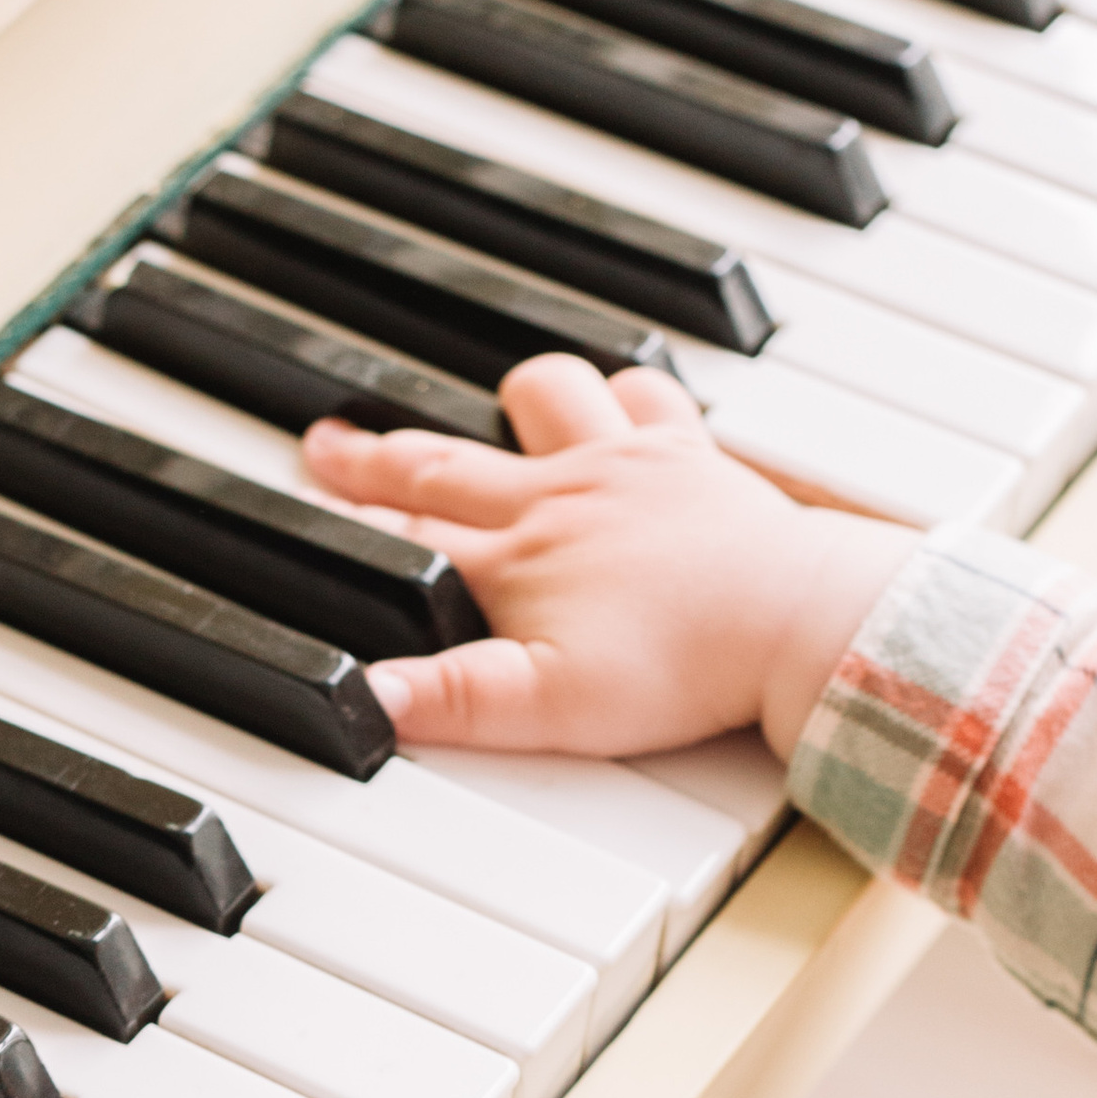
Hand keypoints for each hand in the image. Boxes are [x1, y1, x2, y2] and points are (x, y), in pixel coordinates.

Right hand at [301, 355, 913, 763]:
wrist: (791, 622)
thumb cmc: (678, 668)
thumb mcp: (546, 706)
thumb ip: (450, 702)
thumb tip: (361, 703)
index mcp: (515, 559)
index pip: (407, 537)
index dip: (347, 521)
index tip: (305, 498)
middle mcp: (561, 496)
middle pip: (449, 465)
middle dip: (383, 455)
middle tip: (334, 440)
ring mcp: (628, 465)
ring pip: (552, 397)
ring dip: (518, 399)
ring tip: (501, 405)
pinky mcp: (692, 458)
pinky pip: (648, 395)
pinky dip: (627, 390)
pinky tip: (625, 399)